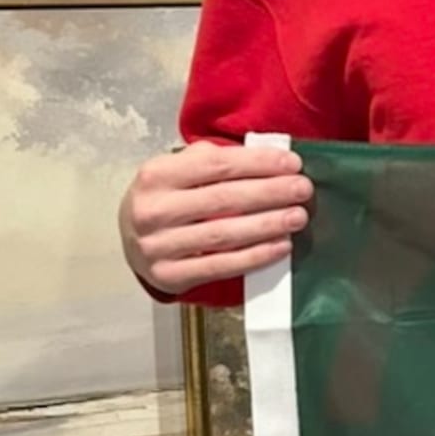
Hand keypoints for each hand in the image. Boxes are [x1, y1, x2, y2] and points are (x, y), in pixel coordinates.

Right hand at [118, 140, 313, 294]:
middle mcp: (151, 210)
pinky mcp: (167, 276)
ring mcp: (156, 247)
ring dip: (267, 225)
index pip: (217, 164)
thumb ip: (216, 160)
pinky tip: (280, 246)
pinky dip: (254, 257)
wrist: (131, 238)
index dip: (259, 162)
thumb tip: (271, 158)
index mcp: (156, 175)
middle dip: (270, 192)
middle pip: (223, 198)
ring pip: (223, 234)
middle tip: (303, 189)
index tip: (293, 162)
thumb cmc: (169, 197)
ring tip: (298, 217)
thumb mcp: (180, 169)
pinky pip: (219, 266)